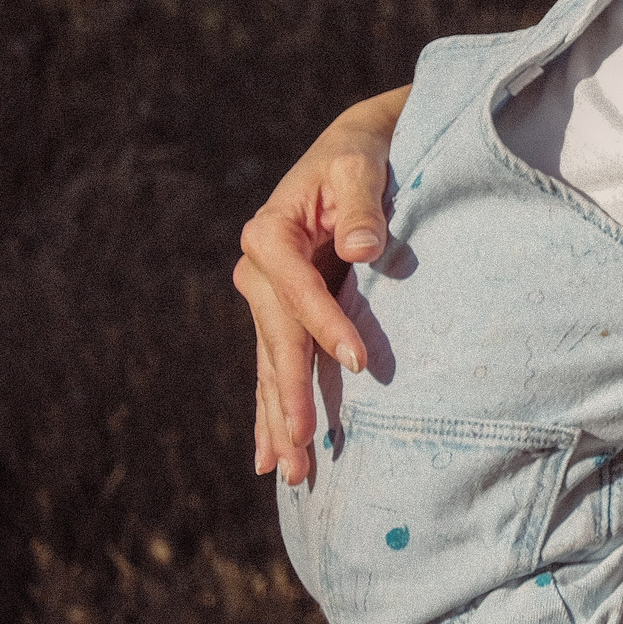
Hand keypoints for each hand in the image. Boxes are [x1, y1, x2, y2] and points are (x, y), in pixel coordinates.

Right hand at [233, 87, 404, 484]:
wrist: (352, 151)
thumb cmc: (360, 156)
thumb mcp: (361, 167)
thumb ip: (363, 205)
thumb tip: (364, 250)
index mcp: (270, 234)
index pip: (298, 292)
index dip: (326, 328)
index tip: (359, 362)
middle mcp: (258, 270)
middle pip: (276, 342)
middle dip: (290, 397)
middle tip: (302, 452)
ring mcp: (266, 296)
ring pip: (271, 366)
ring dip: (279, 419)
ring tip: (288, 472)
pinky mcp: (283, 312)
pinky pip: (276, 366)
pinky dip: (275, 408)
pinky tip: (271, 453)